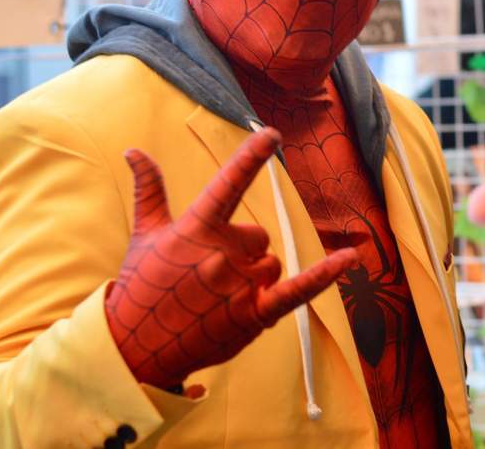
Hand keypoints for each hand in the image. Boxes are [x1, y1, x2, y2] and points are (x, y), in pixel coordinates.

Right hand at [106, 128, 356, 390]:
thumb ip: (149, 190)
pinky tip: (350, 258)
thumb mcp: (144, 235)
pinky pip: (297, 290)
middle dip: (240, 254)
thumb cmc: (140, 286)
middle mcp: (220, 255)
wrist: (135, 350)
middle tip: (205, 279)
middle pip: (259, 237)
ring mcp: (238, 286)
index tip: (272, 134)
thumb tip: (133, 149)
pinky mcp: (252, 314)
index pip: (227, 184)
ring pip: (271, 264)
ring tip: (215, 300)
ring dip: (253, 279)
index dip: (250, 158)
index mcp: (195, 229)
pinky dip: (324, 275)